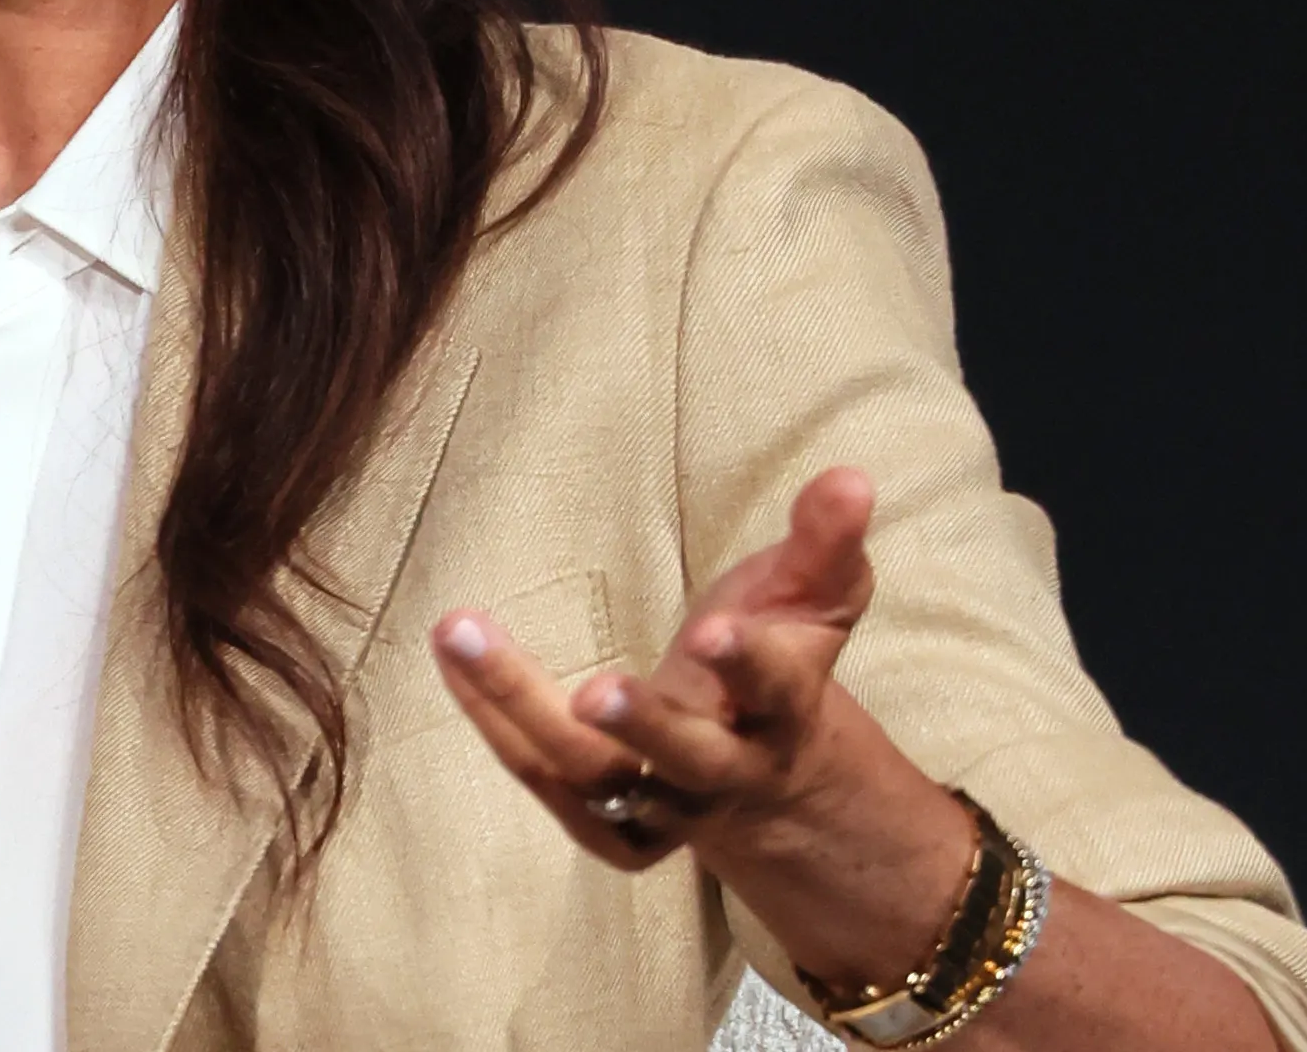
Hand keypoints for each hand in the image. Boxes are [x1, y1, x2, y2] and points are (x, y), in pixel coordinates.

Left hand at [428, 467, 974, 982]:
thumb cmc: (782, 662)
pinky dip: (498, 728)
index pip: (776, 690)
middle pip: (687, 759)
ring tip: (459, 632)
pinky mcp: (614, 829)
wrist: (773, 782)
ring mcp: (666, 808)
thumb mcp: (812, 600)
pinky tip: (454, 665)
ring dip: (523, 710)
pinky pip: (549, 784)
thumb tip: (852, 476)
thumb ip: (824, 541)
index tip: (712, 628)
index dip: (746, 664)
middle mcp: (728, 771)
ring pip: (595, 777)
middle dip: (642, 726)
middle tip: (590, 691)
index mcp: (785, 712)